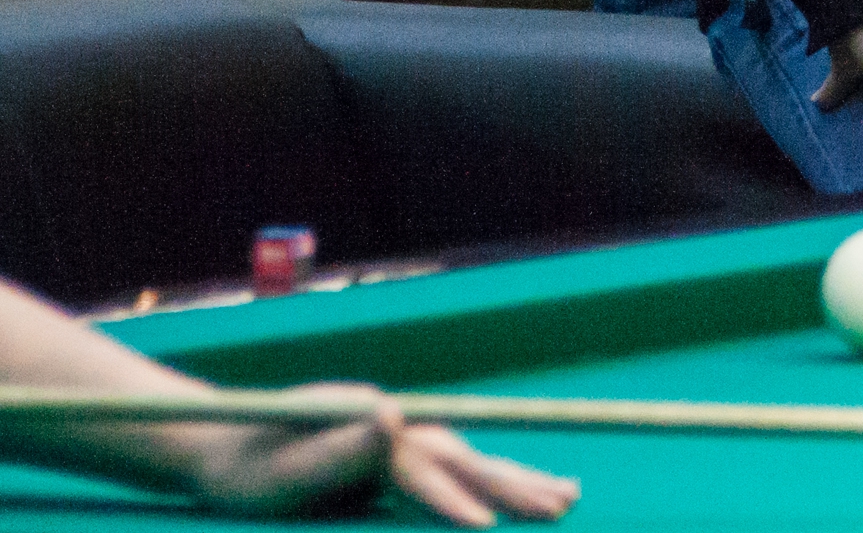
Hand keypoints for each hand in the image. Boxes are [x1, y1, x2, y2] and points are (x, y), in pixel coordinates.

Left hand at [190, 384, 578, 524]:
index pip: (420, 467)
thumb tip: (392, 417)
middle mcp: (395, 423)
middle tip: (563, 505)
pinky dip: (488, 483)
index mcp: (370, 423)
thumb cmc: (243, 469)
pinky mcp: (394, 455)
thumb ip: (335, 451)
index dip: (452, 498)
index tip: (486, 530)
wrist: (219, 445)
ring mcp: (398, 436)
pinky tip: (512, 491)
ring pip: (468, 462)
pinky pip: (453, 473)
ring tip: (568, 495)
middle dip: (512, 484)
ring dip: (516, 480)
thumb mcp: (279, 471)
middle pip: (463, 456)